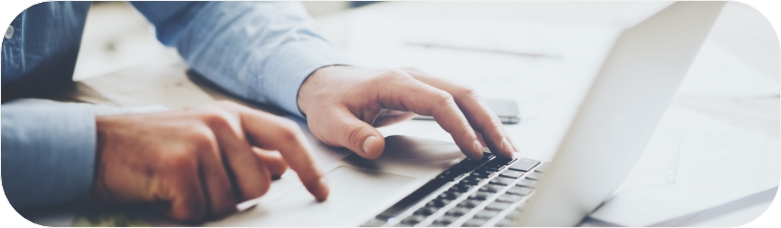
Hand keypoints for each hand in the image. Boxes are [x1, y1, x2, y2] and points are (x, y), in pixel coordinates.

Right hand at [92, 101, 327, 221]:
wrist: (95, 145)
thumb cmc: (154, 146)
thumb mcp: (206, 137)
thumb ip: (245, 150)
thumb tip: (281, 166)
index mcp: (232, 115)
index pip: (286, 138)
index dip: (309, 167)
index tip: (321, 191)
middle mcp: (221, 122)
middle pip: (259, 184)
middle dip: (233, 197)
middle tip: (201, 186)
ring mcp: (201, 140)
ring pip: (228, 202)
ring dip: (202, 206)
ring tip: (177, 186)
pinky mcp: (180, 163)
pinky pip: (199, 210)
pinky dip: (180, 213)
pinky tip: (164, 194)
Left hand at [297, 66, 517, 159]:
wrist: (324, 82)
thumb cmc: (329, 101)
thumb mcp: (331, 123)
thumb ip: (354, 135)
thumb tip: (375, 147)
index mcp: (395, 82)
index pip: (439, 102)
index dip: (460, 127)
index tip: (475, 151)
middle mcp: (414, 77)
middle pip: (463, 94)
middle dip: (489, 123)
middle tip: (507, 152)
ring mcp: (421, 81)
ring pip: (466, 95)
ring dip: (488, 120)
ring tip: (507, 148)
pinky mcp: (424, 91)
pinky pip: (458, 101)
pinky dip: (477, 118)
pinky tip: (488, 137)